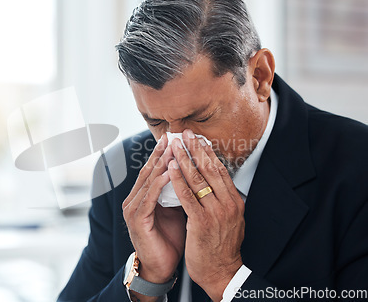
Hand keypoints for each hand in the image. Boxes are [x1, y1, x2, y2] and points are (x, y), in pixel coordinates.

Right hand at [123, 133, 186, 285]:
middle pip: (148, 170)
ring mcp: (133, 209)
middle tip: (172, 136)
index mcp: (142, 197)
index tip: (175, 138)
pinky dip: (159, 182)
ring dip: (161, 163)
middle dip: (161, 152)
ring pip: (148, 180)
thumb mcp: (176, 211)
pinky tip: (169, 171)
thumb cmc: (169, 239)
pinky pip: (149, 196)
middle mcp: (134, 200)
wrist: (161, 267)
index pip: (153, 170)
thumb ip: (178, 193)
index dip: (163, 154)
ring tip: (172, 148)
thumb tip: (193, 174)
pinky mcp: (136, 219)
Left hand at [168, 129, 244, 301]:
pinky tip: (169, 168)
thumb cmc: (222, 246)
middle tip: (185, 133)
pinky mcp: (202, 222)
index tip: (197, 138)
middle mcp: (228, 204)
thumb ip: (223, 200)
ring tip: (174, 145)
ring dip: (184, 159)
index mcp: (235, 201)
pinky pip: (187, 196)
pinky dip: (178, 180)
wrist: (221, 272)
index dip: (208, 152)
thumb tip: (214, 182)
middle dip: (196, 149)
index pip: (220, 170)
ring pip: (198, 179)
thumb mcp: (230, 220)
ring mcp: (216, 212)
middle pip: (210, 169)